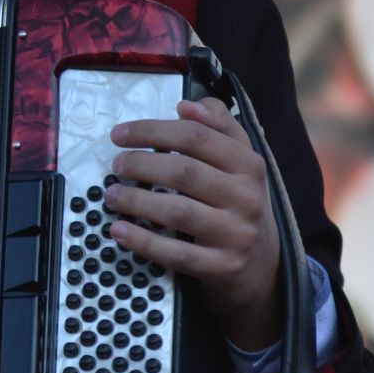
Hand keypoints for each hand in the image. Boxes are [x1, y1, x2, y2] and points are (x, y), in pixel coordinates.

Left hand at [105, 97, 281, 351]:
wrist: (261, 265)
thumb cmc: (237, 203)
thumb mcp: (238, 162)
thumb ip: (218, 127)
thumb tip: (188, 106)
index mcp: (248, 164)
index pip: (196, 136)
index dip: (153, 130)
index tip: (120, 134)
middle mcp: (247, 197)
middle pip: (185, 171)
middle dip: (141, 164)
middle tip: (116, 164)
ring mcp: (236, 233)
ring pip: (179, 212)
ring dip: (137, 201)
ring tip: (112, 194)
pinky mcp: (222, 266)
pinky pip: (176, 253)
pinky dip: (143, 241)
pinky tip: (119, 230)